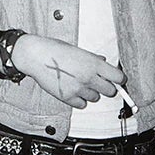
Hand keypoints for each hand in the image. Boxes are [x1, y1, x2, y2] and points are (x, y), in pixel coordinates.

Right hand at [11, 35, 125, 108]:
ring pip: (95, 98)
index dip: (118, 79)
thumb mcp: (78, 50)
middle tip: (99, 83)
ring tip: (81, 84)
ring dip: (92, 93)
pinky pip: (82, 104)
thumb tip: (104, 62)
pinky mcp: (67, 97)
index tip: (115, 79)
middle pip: (110, 91)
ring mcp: (78, 88)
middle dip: (107, 88)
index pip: (118, 77)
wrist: (35, 56)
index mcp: (93, 63)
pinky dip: (80, 100)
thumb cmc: (55, 50)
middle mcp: (88, 77)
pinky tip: (74, 90)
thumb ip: (93, 59)